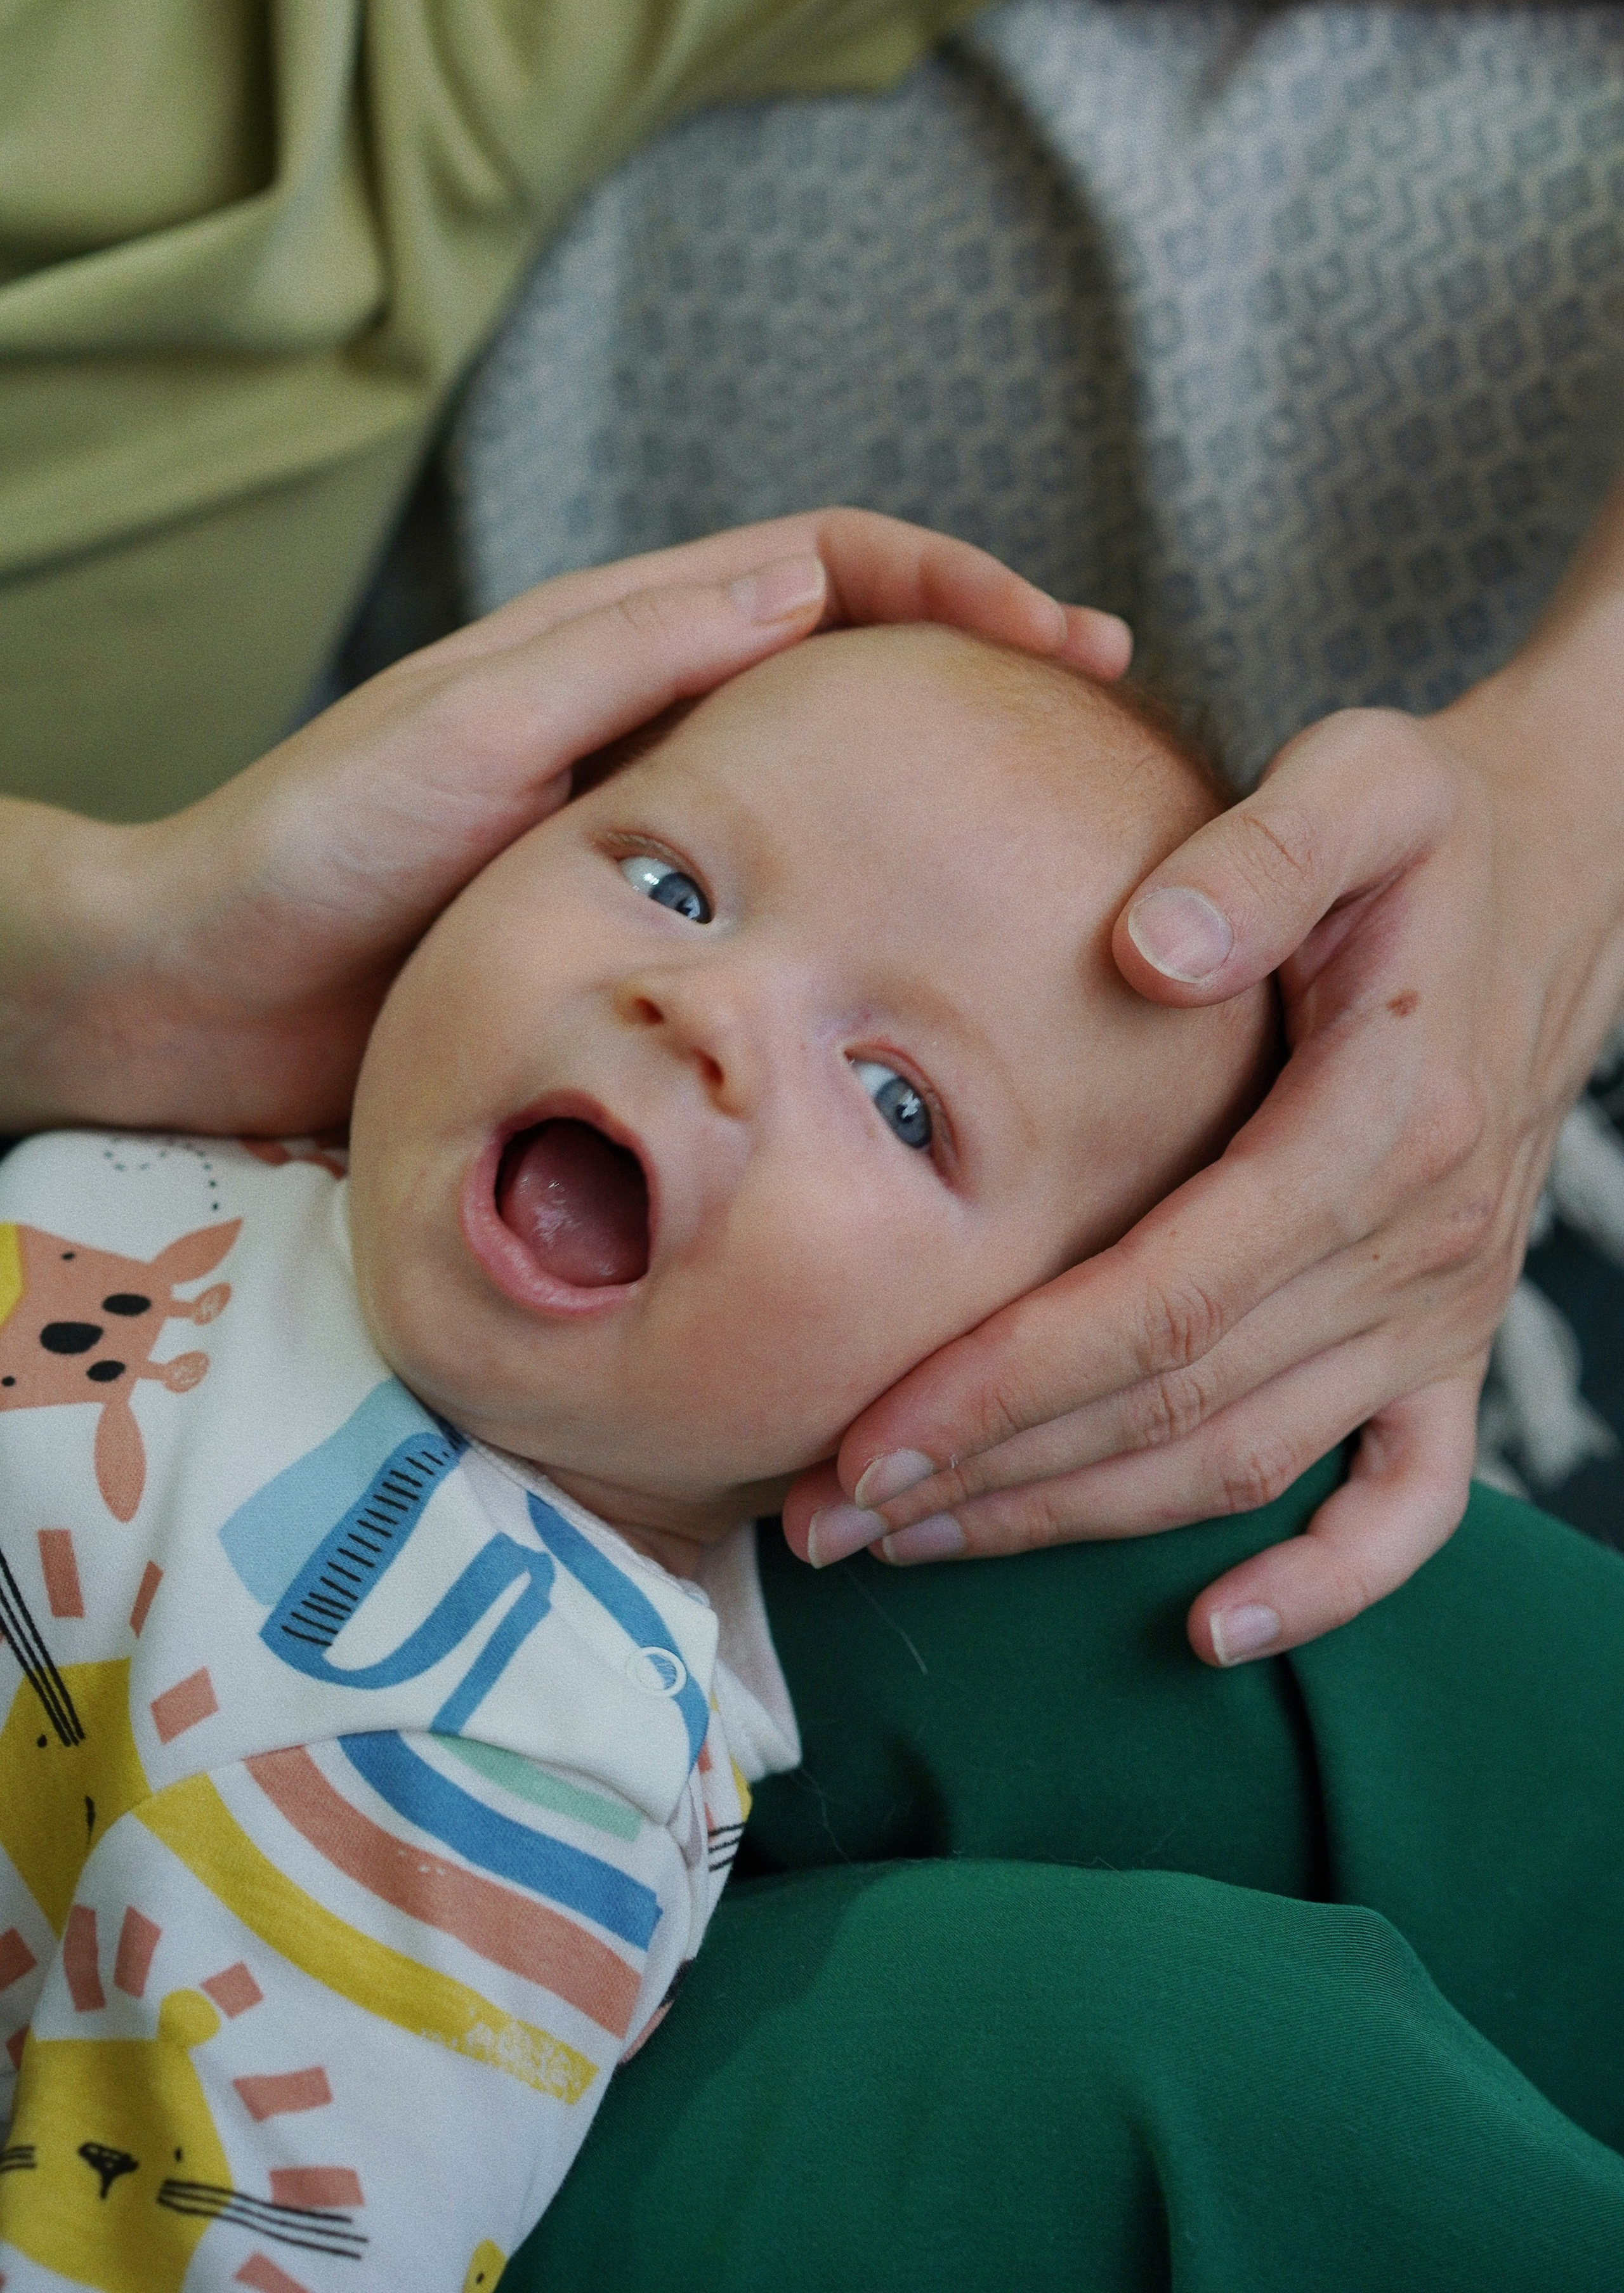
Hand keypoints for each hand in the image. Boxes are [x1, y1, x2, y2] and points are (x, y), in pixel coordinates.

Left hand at [0, 510, 1129, 1135]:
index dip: (960, 583)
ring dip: (953, 803)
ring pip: (840, 793)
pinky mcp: (647, 944)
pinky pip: (788, 911)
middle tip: (1119, 743)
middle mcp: (659, 728)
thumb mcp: (471, 732)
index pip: (832, 568)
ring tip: (1071, 851)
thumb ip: (627, 655)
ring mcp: (665, 840)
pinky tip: (936, 972)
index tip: (1074, 645)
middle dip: (993, 680)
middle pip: (862, 668)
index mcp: (624, 646)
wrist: (198, 998)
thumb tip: (812, 582)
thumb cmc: (311, 850)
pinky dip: (876, 915)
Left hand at [785, 473, 1623, 1664]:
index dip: (1007, 1385)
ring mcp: (1446, 1306)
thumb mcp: (1364, 780)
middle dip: (995, 1476)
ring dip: (1082, 1520)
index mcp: (1379, 1126)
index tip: (868, 1437)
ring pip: (1249, 1461)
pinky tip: (1216, 1631)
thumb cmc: (1438, 824)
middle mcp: (1417, 1244)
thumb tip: (1142, 951)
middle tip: (831, 1517)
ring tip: (919, 1543)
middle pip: (1179, 1408)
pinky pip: (1410, 1498)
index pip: (1162, 1299)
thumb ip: (1259, 858)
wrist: (1578, 866)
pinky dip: (1326, 1582)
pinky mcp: (1456, 1334)